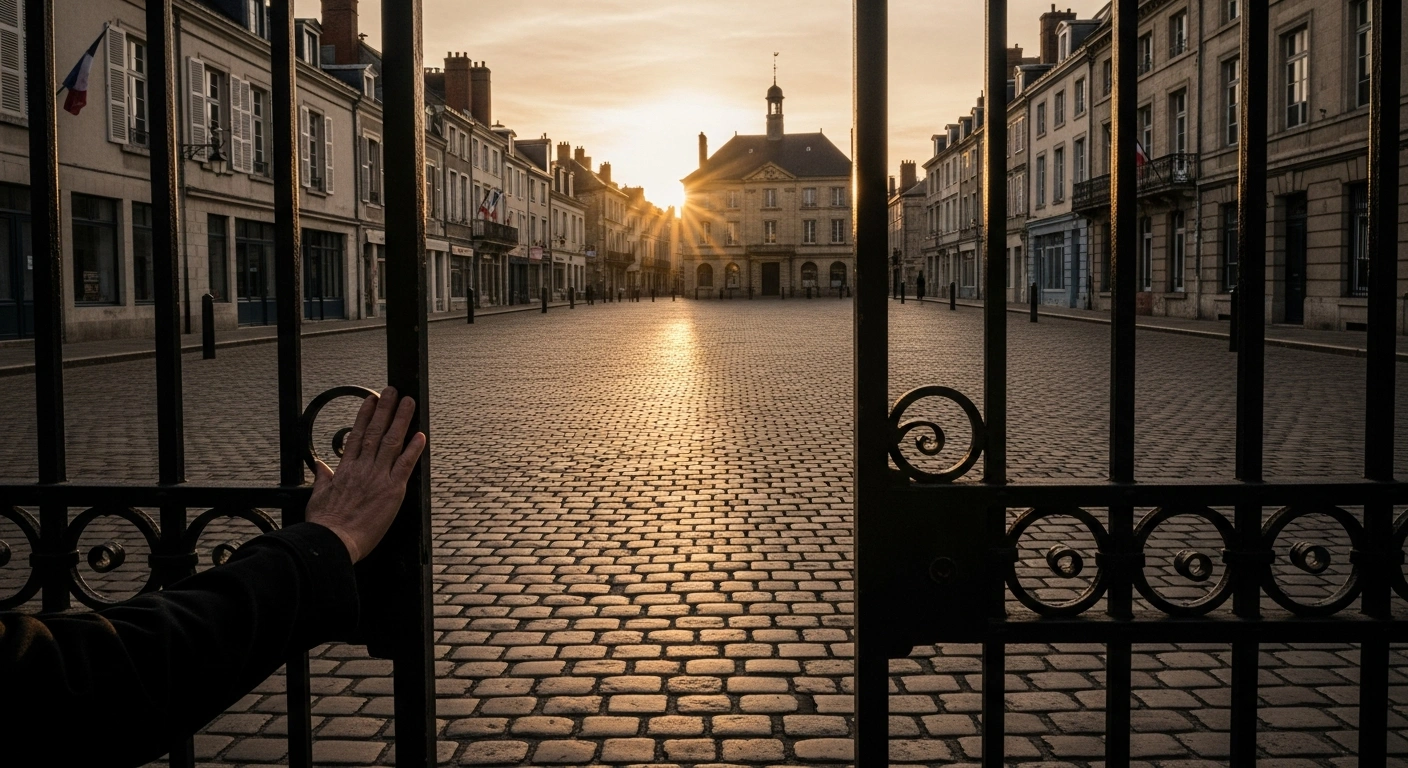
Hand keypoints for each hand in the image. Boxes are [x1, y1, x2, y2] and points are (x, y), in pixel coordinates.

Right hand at [305, 387, 426, 562]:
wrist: (333, 541)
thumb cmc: (325, 524)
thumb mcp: (318, 496)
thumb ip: (323, 478)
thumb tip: (321, 466)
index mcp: (345, 469)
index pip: (357, 434)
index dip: (365, 415)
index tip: (371, 399)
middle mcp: (363, 468)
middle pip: (376, 432)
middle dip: (385, 409)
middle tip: (393, 391)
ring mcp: (378, 477)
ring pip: (392, 442)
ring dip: (401, 420)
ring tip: (408, 402)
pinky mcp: (392, 490)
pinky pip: (406, 465)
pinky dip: (414, 449)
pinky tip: (421, 434)